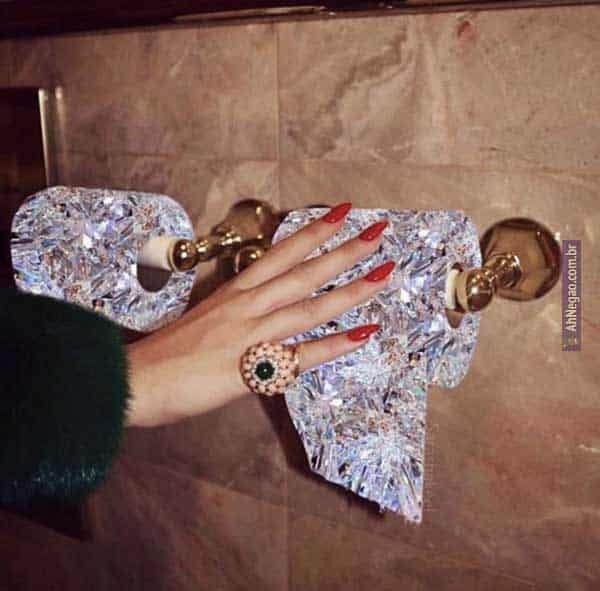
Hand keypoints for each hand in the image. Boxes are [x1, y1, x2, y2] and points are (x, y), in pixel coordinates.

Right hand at [126, 203, 392, 426]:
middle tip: (378, 231)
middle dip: (344, 250)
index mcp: (234, 291)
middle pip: (304, 271)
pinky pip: (303, 356)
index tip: (341, 212)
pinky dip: (335, 345)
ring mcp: (252, 334)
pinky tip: (364, 334)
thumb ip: (237, 312)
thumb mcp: (206, 319)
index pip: (281, 253)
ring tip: (384, 273)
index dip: (313, 231)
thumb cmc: (166, 353)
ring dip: (351, 289)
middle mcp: (248, 305)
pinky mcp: (254, 368)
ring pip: (311, 305)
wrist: (136, 381)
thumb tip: (261, 311)